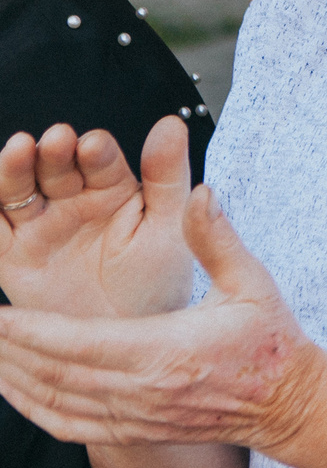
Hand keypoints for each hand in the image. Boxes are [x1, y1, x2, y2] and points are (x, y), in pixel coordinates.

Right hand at [0, 118, 194, 320]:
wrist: (128, 342)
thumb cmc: (156, 283)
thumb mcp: (167, 226)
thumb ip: (168, 176)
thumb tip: (171, 125)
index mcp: (113, 188)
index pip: (99, 159)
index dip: (94, 150)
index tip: (93, 144)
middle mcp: (72, 200)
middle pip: (53, 166)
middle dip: (52, 152)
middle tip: (56, 141)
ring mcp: (39, 226)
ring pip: (17, 190)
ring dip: (14, 169)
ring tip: (17, 151)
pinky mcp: (11, 255)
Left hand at [0, 188, 325, 453]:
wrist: (289, 403)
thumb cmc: (270, 342)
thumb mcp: (251, 281)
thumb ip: (216, 238)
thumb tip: (199, 195)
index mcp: (166, 350)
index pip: (77, 343)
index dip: (28, 330)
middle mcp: (143, 389)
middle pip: (53, 373)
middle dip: (7, 349)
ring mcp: (136, 415)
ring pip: (53, 401)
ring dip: (11, 377)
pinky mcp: (135, 430)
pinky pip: (68, 426)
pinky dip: (31, 408)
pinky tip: (12, 391)